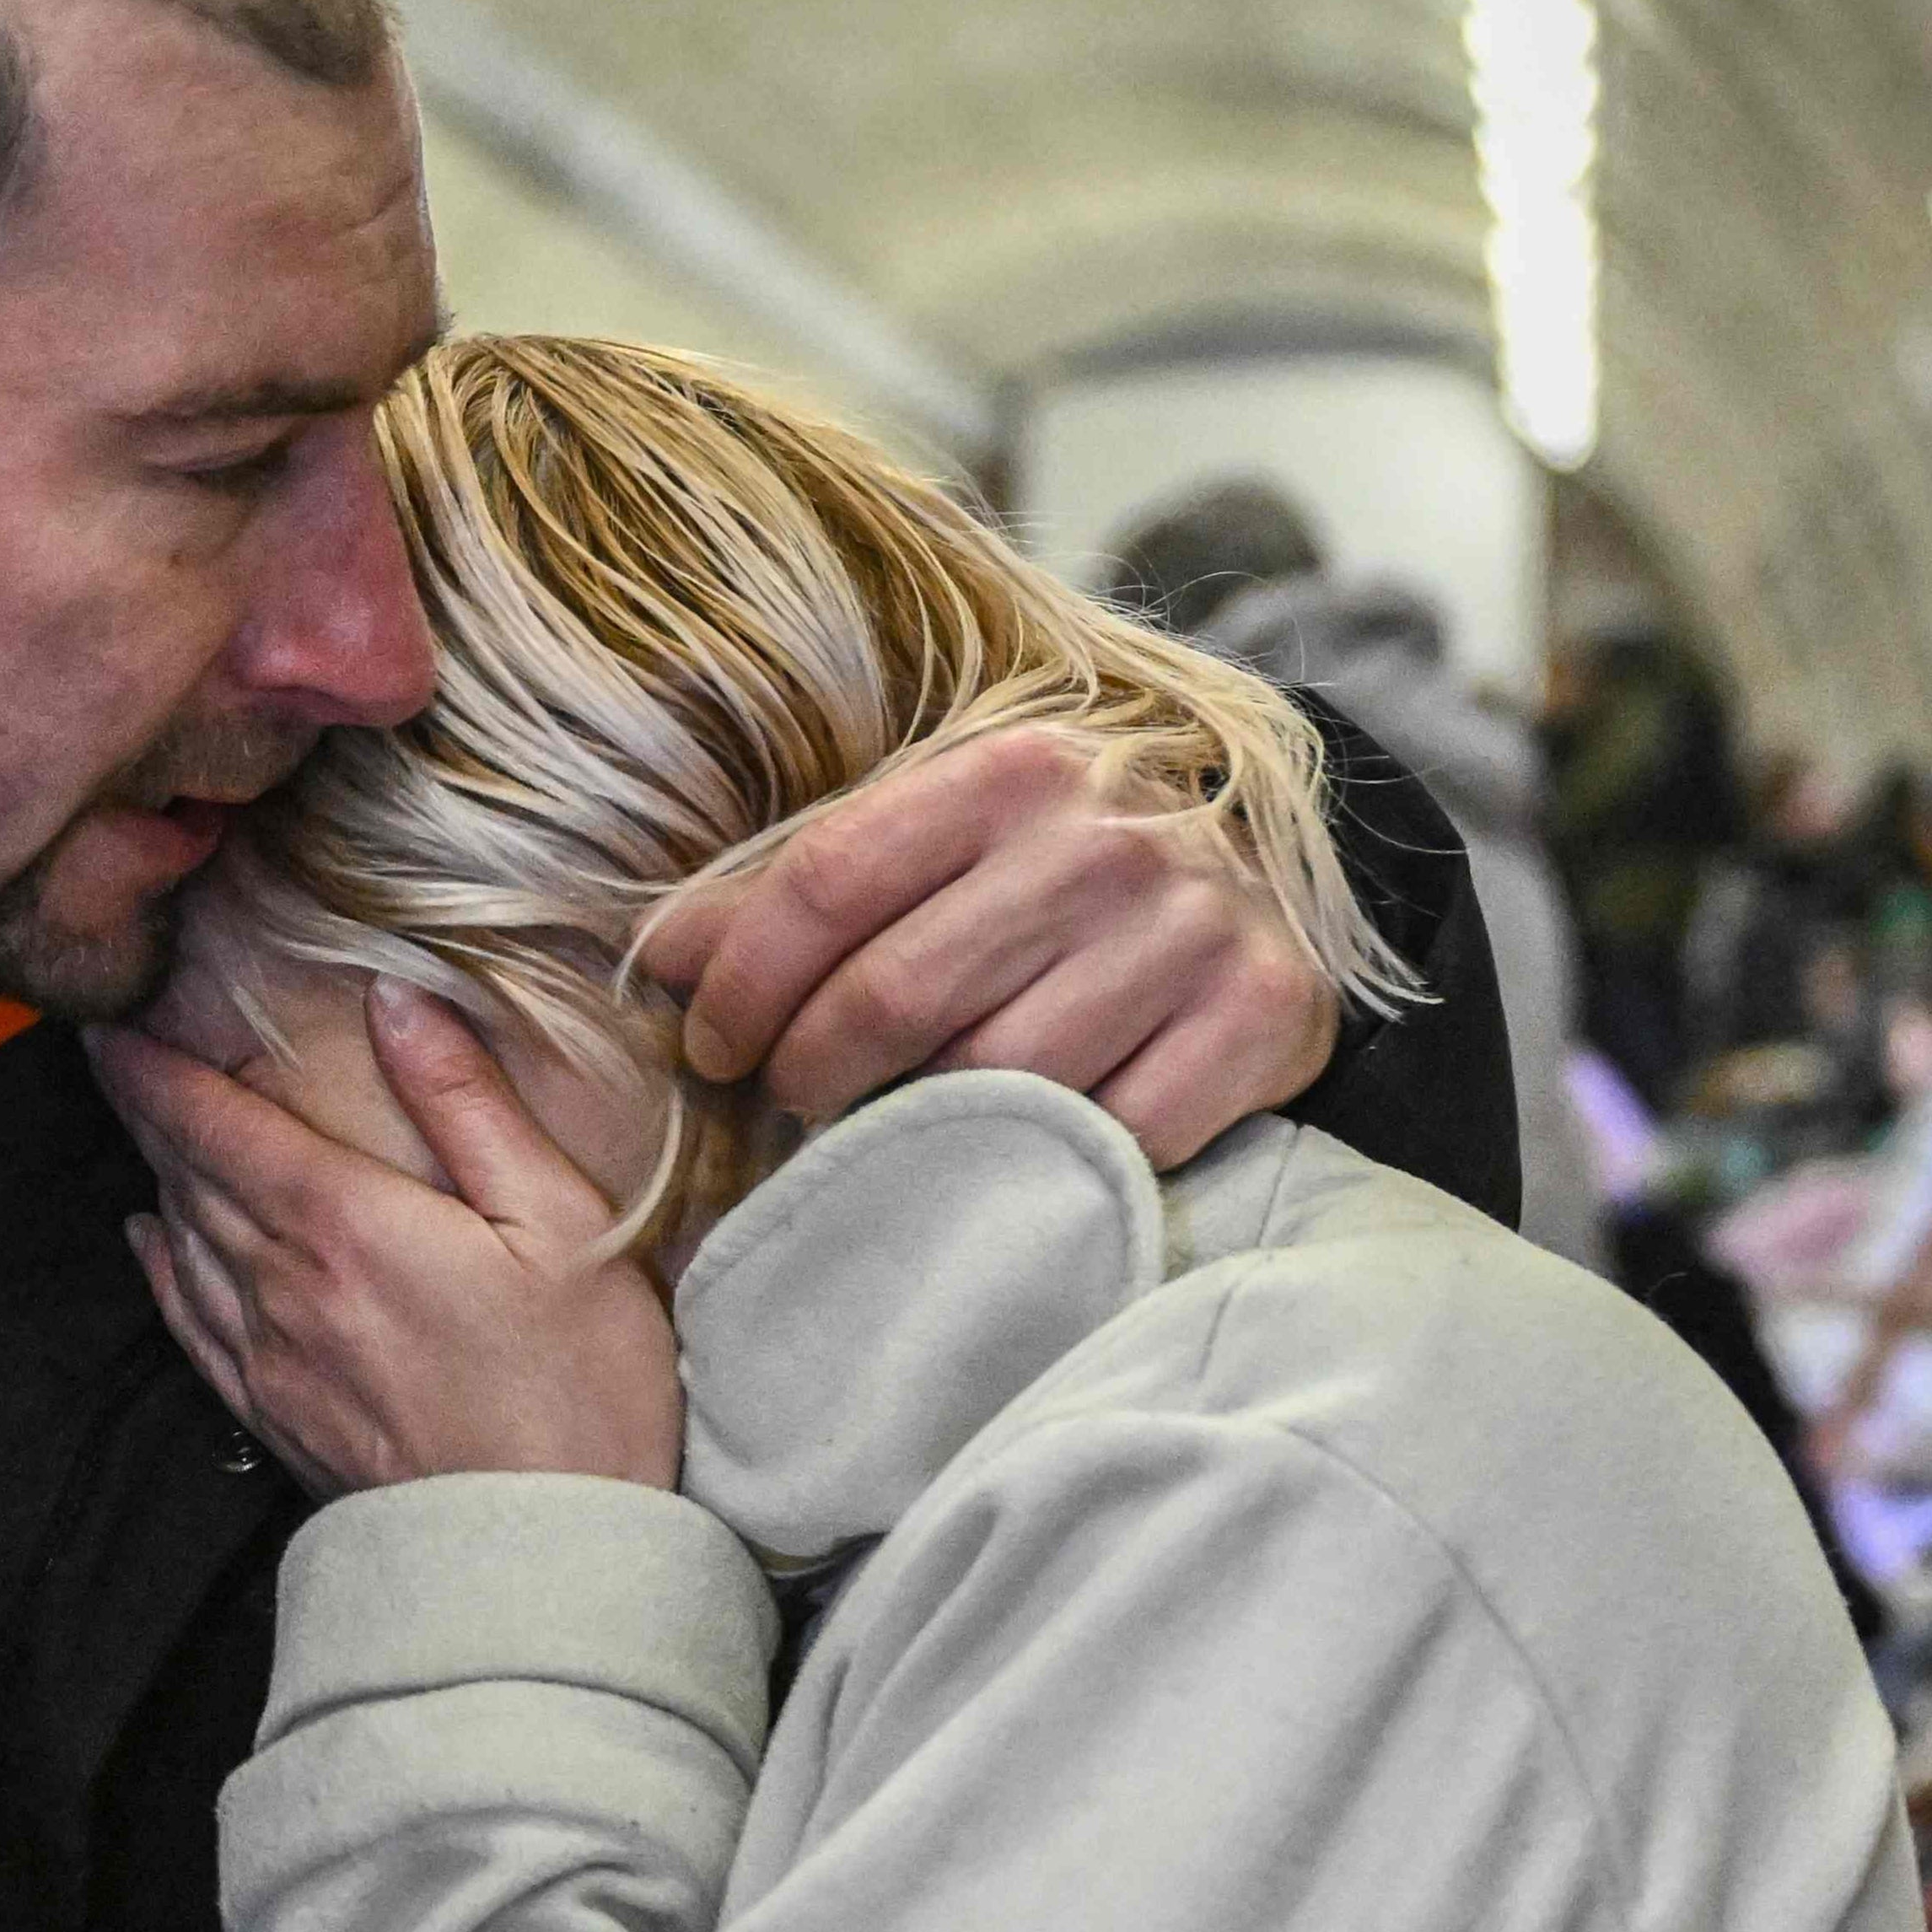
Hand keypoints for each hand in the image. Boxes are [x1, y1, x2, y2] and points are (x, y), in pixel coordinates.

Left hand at [95, 990, 679, 1492]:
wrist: (544, 1559)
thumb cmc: (578, 1389)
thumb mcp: (559, 1221)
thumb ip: (469, 1103)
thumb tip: (398, 999)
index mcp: (345, 1223)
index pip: (216, 1126)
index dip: (155, 1072)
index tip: (112, 1026)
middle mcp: (284, 1288)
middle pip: (186, 1179)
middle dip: (147, 1111)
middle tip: (118, 1056)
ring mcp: (272, 1362)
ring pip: (183, 1246)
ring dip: (157, 1180)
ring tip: (143, 1130)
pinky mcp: (279, 1421)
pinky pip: (192, 1327)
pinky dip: (162, 1272)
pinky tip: (153, 1245)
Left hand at [640, 720, 1339, 1148]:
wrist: (1272, 887)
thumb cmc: (1062, 876)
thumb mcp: (942, 845)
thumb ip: (808, 893)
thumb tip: (659, 959)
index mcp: (1011, 769)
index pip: (828, 882)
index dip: (743, 983)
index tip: (711, 1045)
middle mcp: (1106, 838)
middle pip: (896, 995)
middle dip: (811, 1070)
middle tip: (792, 1100)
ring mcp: (1191, 928)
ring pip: (997, 1080)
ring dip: (921, 1126)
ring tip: (896, 1125)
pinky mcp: (1262, 1013)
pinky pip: (1115, 1133)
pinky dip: (1050, 1163)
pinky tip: (1018, 1154)